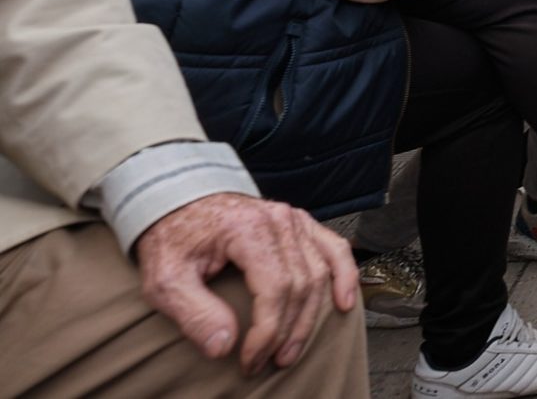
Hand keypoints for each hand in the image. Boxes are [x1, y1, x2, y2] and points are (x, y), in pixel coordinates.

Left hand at [135, 192, 357, 375]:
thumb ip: (193, 313)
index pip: (275, 289)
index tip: (249, 361)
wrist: (177, 202)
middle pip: (300, 285)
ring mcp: (294, 220)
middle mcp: (280, 220)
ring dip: (310, 317)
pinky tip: (345, 302)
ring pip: (319, 274)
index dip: (267, 332)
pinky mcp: (300, 224)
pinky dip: (345, 276)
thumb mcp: (164, 280)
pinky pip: (334, 249)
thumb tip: (224, 347)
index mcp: (249, 230)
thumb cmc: (172, 239)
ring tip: (291, 350)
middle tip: (266, 362)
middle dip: (286, 332)